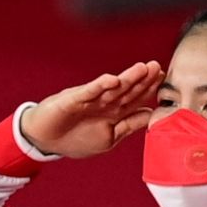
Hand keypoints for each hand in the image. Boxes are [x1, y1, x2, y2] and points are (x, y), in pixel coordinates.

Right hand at [19, 61, 163, 158]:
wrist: (44, 140)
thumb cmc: (75, 138)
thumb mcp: (109, 137)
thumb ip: (129, 125)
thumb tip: (150, 115)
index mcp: (114, 113)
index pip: (135, 99)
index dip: (148, 89)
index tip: (163, 78)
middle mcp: (104, 103)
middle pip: (127, 90)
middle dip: (142, 79)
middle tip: (157, 67)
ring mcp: (89, 100)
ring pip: (112, 88)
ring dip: (127, 78)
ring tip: (142, 68)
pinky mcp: (73, 100)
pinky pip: (89, 92)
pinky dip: (100, 86)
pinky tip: (113, 80)